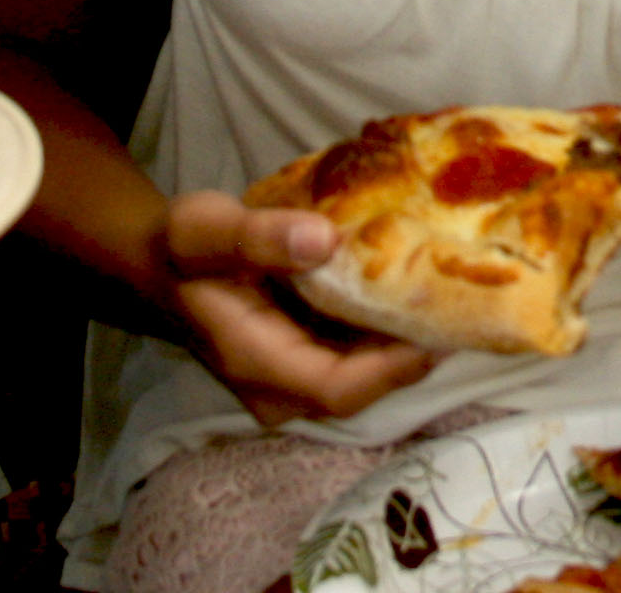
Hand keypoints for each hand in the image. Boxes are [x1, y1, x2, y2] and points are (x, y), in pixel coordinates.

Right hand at [160, 190, 432, 427]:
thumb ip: (258, 236)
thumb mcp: (206, 229)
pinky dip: (387, 331)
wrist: (159, 265)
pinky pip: (357, 359)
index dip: (393, 367)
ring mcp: (293, 382)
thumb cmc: (182, 247)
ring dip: (407, 340)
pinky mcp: (306, 364)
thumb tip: (322, 240)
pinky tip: (416, 290)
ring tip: (451, 290)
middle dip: (413, 351)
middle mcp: (279, 390)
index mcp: (255, 363)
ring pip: (366, 376)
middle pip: (363, 388)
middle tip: (461, 298)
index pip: (338, 389)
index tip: (439, 326)